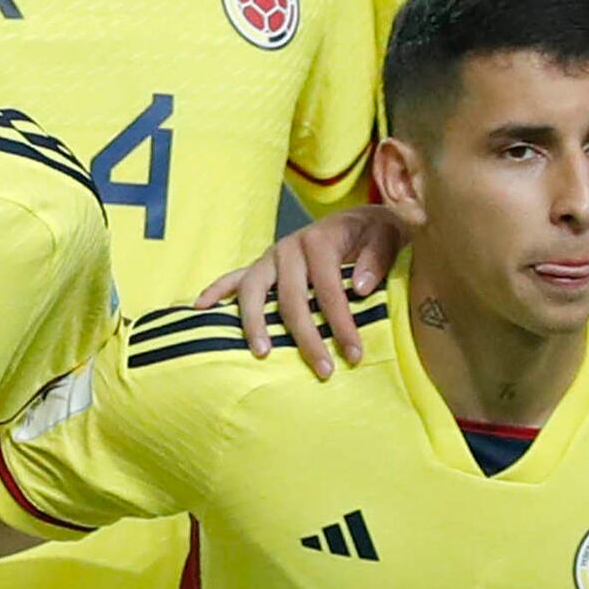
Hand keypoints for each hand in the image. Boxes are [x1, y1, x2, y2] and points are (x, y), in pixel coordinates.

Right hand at [200, 204, 399, 373]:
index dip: (341, 323)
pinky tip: (199, 308)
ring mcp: (271, 257)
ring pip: (254, 291)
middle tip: (322, 370)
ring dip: (255, 323)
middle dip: (306, 337)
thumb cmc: (377, 233)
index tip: (354, 355)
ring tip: (262, 353)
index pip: (328, 288)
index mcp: (321, 239)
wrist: (363, 219)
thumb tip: (359, 287)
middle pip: (291, 298)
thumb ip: (376, 258)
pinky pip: (233, 278)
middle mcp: (290, 247)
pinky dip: (215, 290)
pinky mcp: (261, 265)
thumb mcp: (389, 236)